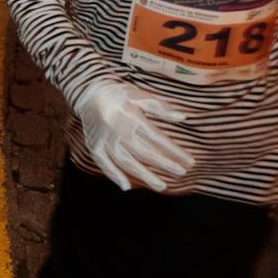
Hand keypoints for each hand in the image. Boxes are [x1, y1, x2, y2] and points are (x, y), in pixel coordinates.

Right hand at [74, 81, 193, 192]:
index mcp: (131, 116)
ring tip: (161, 186)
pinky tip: (127, 186)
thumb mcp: (140, 95)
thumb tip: (183, 117)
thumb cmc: (119, 94)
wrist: (88, 91)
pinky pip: (103, 163)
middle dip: (165, 164)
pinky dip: (113, 175)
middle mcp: (117, 129)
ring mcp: (104, 138)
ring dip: (144, 175)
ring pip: (126, 161)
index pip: (157, 138)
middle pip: (144, 153)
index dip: (175, 151)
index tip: (189, 161)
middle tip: (182, 173)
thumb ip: (161, 107)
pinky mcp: (93, 144)